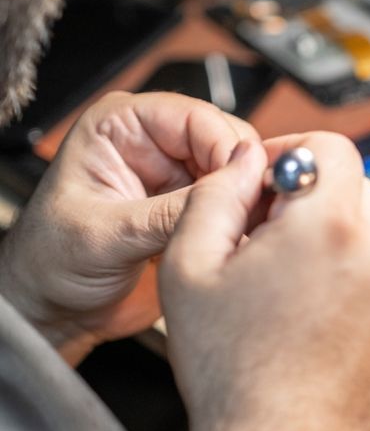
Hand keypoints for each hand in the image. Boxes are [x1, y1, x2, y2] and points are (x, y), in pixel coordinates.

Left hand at [0, 91, 257, 363]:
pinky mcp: (195, 211)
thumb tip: (227, 188)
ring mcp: (178, 179)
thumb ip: (168, 212)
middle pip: (228, 143)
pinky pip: (237, 207)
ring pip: (240, 176)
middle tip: (256, 212)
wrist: (55, 311)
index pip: (197, 119)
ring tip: (249, 231)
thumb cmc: (50, 262)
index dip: (228, 150)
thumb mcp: (106, 235)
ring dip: (249, 203)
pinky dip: (246, 223)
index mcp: (122, 126)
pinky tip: (242, 243)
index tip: (246, 185)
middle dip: (246, 177)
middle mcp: (155, 145)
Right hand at [160, 132, 369, 430]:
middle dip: (310, 198)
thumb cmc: (237, 374)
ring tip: (287, 283)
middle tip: (267, 234)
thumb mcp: (190, 268)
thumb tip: (242, 164)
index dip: (291, 154)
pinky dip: (354, 274)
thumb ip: (216, 195)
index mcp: (330, 227)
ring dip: (333, 237)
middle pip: (354, 186)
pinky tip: (313, 311)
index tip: (268, 180)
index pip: (331, 147)